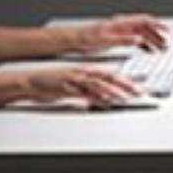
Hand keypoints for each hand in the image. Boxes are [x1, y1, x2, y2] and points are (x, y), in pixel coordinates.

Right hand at [21, 65, 141, 107]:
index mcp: (88, 72)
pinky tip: (104, 100)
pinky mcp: (68, 86)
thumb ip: (89, 93)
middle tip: (140, 92)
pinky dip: (95, 96)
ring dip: (114, 90)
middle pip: (110, 77)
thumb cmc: (53, 85)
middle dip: (126, 85)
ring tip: (126, 97)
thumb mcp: (75, 89)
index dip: (127, 82)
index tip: (139, 89)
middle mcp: (84, 73)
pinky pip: (84, 91)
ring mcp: (76, 79)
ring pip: (99, 83)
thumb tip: (103, 100)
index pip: (112, 76)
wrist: (32, 82)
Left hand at [66, 13, 169, 53]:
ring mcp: (120, 30)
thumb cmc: (85, 38)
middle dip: (157, 35)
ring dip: (151, 40)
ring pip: (141, 33)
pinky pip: (134, 38)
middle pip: (144, 28)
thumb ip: (122, 40)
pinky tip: (146, 50)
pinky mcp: (116, 37)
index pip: (143, 21)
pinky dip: (143, 43)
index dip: (156, 25)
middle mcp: (121, 25)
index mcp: (120, 23)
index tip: (166, 31)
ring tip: (159, 48)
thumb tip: (138, 39)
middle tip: (165, 45)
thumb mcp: (104, 41)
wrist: (73, 39)